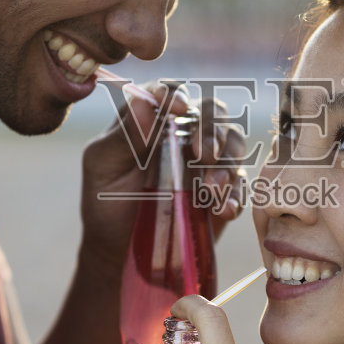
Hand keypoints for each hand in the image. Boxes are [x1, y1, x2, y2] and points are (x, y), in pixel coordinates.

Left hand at [78, 83, 247, 267]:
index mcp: (151, 119)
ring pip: (233, 143)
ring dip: (226, 162)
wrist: (120, 250)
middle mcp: (184, 133)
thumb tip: (145, 103)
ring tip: (212, 188)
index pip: (168, 92)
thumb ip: (124, 136)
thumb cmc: (106, 202)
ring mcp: (206, 162)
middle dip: (212, 129)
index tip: (179, 108)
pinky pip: (240, 185)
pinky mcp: (222, 191)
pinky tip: (223, 210)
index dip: (175, 94)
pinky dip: (235, 194)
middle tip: (202, 154)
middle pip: (212, 111)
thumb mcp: (103, 167)